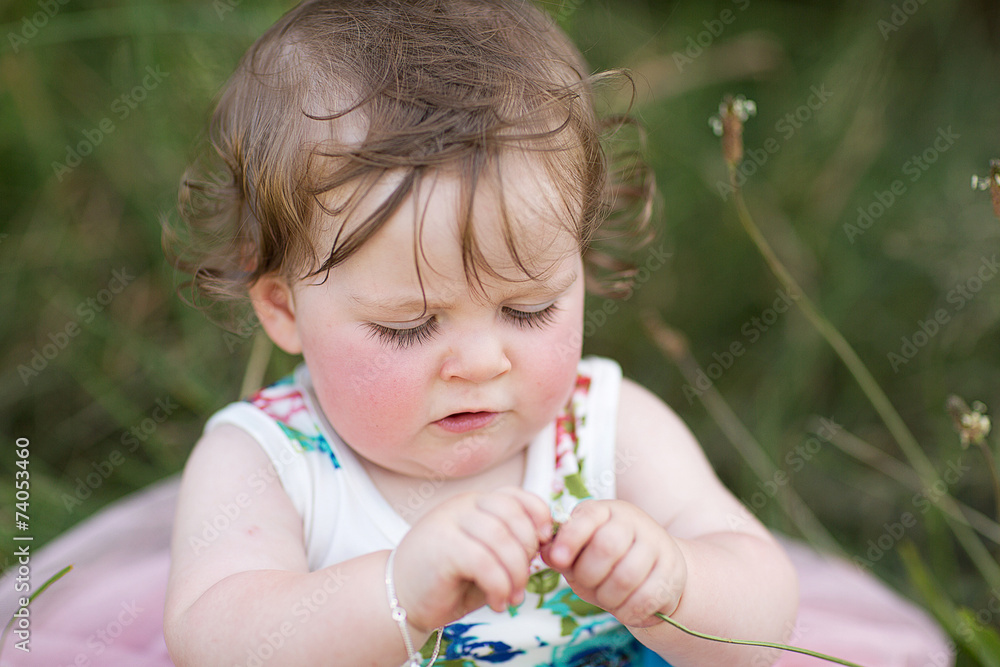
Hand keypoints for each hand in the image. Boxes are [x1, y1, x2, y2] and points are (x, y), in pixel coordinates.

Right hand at [391, 487, 552, 631]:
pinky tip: (497, 603)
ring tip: (512, 598)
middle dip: (527, 551)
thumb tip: (546, 547)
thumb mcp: (486, 560)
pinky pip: (483, 560)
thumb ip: (510, 547)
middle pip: (512, 514)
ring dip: (515, 573)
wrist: (398, 600)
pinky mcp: (441, 547)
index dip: (538, 515)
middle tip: (524, 583)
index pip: (515, 495)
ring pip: (500, 537)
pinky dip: (499, 585)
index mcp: (474, 504)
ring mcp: (448, 523)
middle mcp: (461, 506)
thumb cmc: (447, 582)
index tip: (544, 543)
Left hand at [541, 499, 686, 627]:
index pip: (587, 517)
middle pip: (606, 546)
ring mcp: (656, 543)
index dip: (570, 538)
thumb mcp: (579, 556)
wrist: (654, 575)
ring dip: (608, 597)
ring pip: (626, 576)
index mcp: (605, 511)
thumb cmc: (605, 565)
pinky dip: (628, 612)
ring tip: (607, 599)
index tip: (557, 559)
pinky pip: (645, 597)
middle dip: (589, 575)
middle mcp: (633, 520)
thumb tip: (547, 553)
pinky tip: (625, 610)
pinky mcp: (673, 570)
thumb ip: (561, 553)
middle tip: (588, 585)